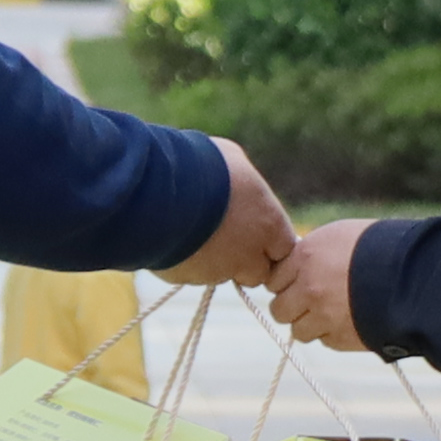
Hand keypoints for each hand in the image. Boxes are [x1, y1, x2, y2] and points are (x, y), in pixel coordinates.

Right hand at [159, 138, 293, 290]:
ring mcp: (217, 271)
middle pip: (257, 272)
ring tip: (194, 233)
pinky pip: (191, 274)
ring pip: (223, 276)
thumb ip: (245, 185)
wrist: (156, 187)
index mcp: (268, 224)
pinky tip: (174, 238)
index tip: (255, 233)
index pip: (284, 248)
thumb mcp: (232, 162)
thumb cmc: (199, 165)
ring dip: (215, 263)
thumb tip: (243, 187)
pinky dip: (186, 262)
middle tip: (225, 238)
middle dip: (245, 261)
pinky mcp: (187, 278)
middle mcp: (248, 254)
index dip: (269, 243)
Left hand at [269, 219, 374, 352]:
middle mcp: (308, 287)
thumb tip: (298, 266)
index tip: (296, 284)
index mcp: (306, 257)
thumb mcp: (342, 236)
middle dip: (292, 307)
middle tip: (308, 303)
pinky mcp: (339, 338)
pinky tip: (351, 320)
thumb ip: (313, 253)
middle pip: (279, 309)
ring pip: (299, 330)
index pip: (273, 279)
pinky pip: (325, 340)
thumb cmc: (383, 247)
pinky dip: (334, 334)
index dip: (285, 283)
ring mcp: (322, 315)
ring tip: (332, 314)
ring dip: (311, 324)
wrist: (415, 275)